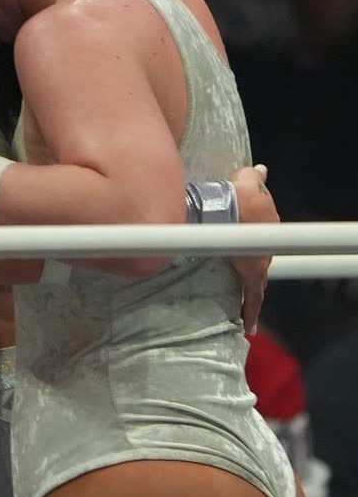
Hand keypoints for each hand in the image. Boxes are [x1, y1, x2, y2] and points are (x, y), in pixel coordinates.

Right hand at [229, 165, 278, 334]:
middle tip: (244, 278)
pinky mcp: (252, 275)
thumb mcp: (245, 178)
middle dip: (254, 269)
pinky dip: (252, 312)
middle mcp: (268, 245)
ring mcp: (262, 261)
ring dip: (253, 291)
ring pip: (259, 281)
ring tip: (247, 308)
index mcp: (266, 225)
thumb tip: (262, 170)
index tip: (251, 250)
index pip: (264, 237)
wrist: (229, 209)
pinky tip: (250, 326)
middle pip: (262, 260)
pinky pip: (253, 297)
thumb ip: (254, 177)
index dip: (257, 242)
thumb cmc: (235, 194)